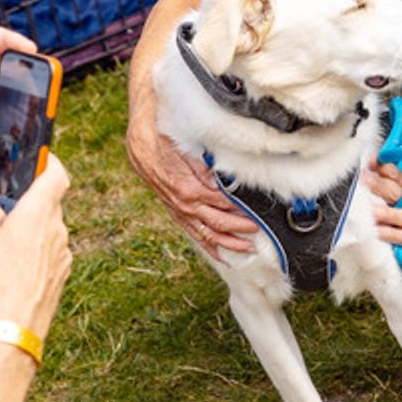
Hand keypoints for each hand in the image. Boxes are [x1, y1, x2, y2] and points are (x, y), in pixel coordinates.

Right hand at [0, 154, 72, 339]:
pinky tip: (11, 268)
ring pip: (46, 229)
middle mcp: (58, 228)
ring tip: (1, 248)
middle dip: (27, 203)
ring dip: (29, 231)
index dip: (49, 161)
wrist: (15, 324)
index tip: (38, 157)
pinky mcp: (62, 272)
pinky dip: (33, 252)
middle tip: (2, 212)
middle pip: (48, 203)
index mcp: (40, 211)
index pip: (57, 173)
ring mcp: (63, 251)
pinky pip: (47, 251)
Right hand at [125, 104, 257, 258]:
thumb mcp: (189, 150)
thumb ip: (207, 168)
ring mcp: (181, 213)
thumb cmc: (167, 144)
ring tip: (249, 249)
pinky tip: (224, 256)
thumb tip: (226, 181)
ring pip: (208, 235)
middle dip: (241, 228)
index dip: (242, 209)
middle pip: (219, 223)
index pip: (223, 203)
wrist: (142, 147)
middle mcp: (186, 205)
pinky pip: (196, 236)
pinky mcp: (177, 215)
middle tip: (259, 230)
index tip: (258, 211)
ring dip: (230, 244)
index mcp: (190, 189)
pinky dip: (211, 247)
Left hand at [364, 157, 401, 260]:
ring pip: (399, 216)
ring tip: (370, 210)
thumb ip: (385, 180)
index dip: (384, 167)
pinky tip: (376, 232)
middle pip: (395, 192)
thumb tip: (369, 161)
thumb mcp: (400, 194)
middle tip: (364, 180)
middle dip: (379, 185)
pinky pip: (400, 236)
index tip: (370, 162)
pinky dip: (388, 234)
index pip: (396, 175)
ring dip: (384, 213)